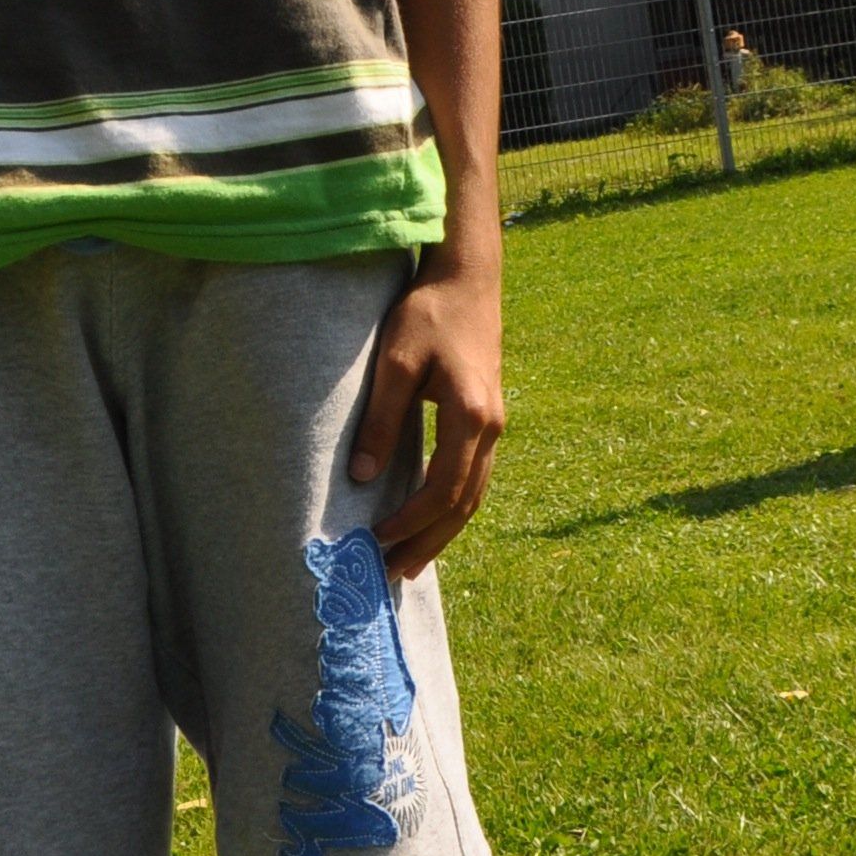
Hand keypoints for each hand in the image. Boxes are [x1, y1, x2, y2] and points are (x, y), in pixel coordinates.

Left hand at [354, 243, 505, 578]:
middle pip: (464, 503)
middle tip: (394, 574)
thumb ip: (382, 419)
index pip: (443, 488)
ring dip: (442, 531)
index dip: (412, 520)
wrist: (468, 280)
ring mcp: (495, 425)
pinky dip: (452, 507)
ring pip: (473, 495)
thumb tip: (360, 477)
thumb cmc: (428, 314)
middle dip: (429, 542)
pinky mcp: (487, 419)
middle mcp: (491, 428)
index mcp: (470, 416)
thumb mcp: (396, 362)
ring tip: (411, 561)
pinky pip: (473, 477)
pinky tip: (430, 521)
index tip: (378, 538)